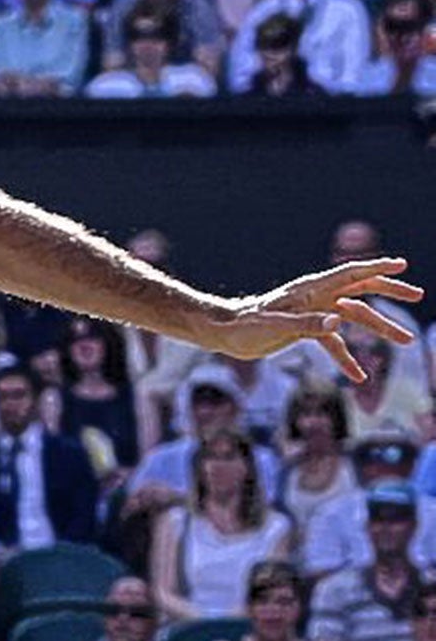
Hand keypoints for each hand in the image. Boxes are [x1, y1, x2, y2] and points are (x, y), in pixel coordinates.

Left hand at [202, 258, 422, 380]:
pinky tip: (359, 376)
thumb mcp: (274, 326)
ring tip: (406, 341)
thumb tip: (337, 322)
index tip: (402, 263)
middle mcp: (317, 298)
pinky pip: (334, 344)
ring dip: (379, 328)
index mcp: (311, 290)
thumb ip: (305, 324)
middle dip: (390, 291)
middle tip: (418, 294)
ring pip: (353, 318)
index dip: (377, 267)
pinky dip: (347, 358)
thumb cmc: (244, 326)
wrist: (223, 335)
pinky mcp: (306, 331)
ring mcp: (314, 314)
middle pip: (361, 291)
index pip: (350, 274)